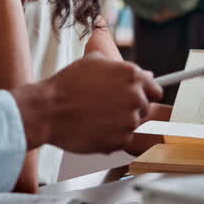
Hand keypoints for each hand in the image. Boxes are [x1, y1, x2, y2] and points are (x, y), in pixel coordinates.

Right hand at [12, 57, 162, 153]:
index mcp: (131, 75)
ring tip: (95, 117)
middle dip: (129, 109)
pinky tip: (92, 128)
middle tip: (106, 108)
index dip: (145, 94)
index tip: (136, 98)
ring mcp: (129, 120)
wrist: (48, 111)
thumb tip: (141, 73)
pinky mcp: (120, 140)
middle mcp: (135, 97)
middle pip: (145, 108)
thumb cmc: (66, 85)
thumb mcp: (91, 63)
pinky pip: (121, 140)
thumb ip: (119, 67)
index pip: (155, 90)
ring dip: (118, 124)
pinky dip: (110, 137)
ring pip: (132, 125)